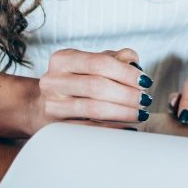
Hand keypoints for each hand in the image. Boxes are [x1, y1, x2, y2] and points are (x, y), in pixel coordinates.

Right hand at [32, 47, 152, 131]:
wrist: (42, 104)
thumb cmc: (76, 80)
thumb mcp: (92, 63)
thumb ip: (115, 58)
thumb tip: (134, 61)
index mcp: (63, 59)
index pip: (98, 63)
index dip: (125, 72)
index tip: (145, 81)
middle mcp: (53, 80)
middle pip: (96, 86)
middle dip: (126, 94)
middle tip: (145, 100)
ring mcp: (52, 105)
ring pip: (93, 108)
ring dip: (123, 112)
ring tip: (140, 113)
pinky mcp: (55, 127)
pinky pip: (88, 129)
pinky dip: (111, 128)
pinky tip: (128, 127)